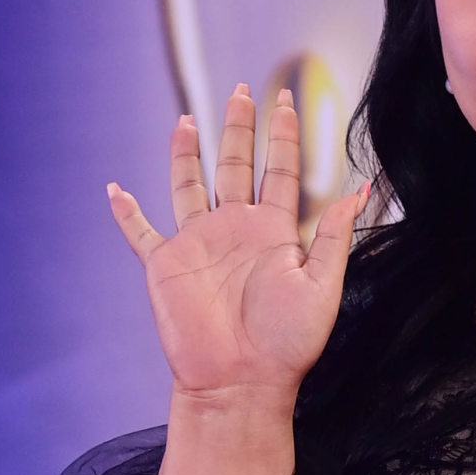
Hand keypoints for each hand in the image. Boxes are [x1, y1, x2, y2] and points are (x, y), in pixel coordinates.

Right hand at [108, 84, 369, 406]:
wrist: (243, 384)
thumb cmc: (289, 345)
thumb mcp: (323, 286)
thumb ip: (336, 235)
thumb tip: (361, 188)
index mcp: (276, 231)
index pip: (280, 170)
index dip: (282, 135)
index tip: (285, 100)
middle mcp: (236, 229)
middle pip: (236, 164)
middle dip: (239, 127)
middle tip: (244, 90)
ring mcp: (199, 244)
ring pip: (190, 185)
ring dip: (187, 154)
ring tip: (187, 120)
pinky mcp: (166, 265)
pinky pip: (142, 232)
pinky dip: (126, 212)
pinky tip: (115, 190)